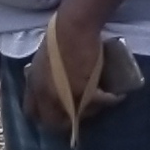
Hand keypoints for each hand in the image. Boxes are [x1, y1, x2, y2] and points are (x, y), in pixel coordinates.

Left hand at [26, 7, 105, 132]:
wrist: (73, 27)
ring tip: (101, 104)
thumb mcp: (42, 60)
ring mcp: (62, 96)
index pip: (32, 113)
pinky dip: (109, 101)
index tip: (56, 115)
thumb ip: (45, 77)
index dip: (45, 117)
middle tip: (81, 114)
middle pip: (53, 122)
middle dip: (67, 122)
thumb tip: (55, 86)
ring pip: (78, 116)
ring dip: (91, 112)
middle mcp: (45, 95)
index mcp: (34, 85)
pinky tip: (117, 97)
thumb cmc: (59, 35)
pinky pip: (98, 103)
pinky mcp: (82, 91)